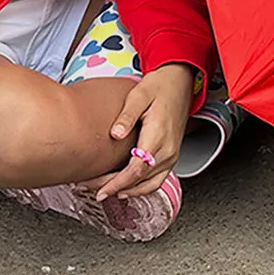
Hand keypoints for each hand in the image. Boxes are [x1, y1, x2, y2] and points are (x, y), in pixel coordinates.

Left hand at [91, 63, 195, 200]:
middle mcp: (168, 149)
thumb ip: (127, 115)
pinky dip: (141, 188)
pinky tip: (125, 189)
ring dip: (128, 192)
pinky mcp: (171, 156)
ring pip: (150, 184)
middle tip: (93, 190)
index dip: (117, 183)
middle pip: (140, 180)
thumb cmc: (161, 87)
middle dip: (116, 188)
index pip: (137, 169)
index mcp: (158, 135)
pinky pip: (157, 180)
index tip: (100, 189)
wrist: (180, 83)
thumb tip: (115, 134)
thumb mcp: (140, 94)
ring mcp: (171, 155)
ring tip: (106, 192)